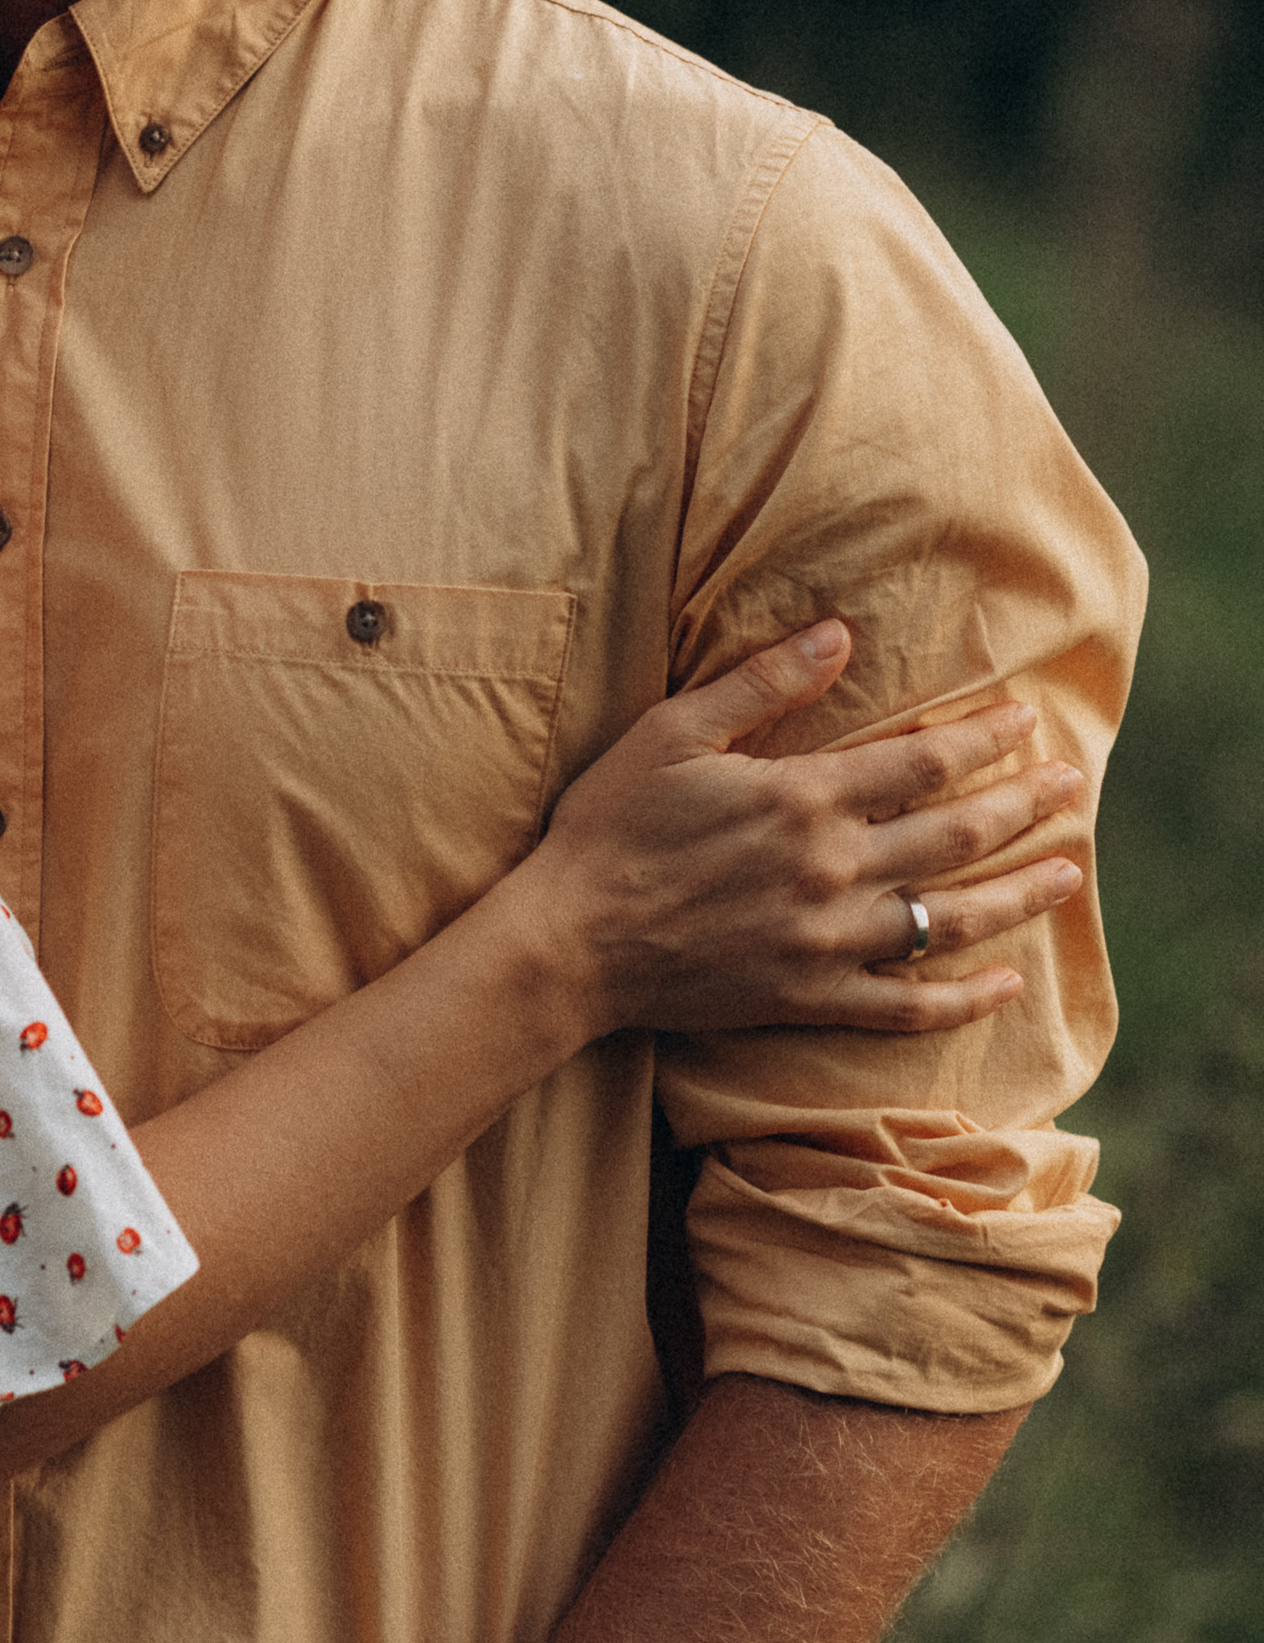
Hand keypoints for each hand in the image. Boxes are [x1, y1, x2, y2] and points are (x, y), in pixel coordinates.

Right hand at [520, 620, 1084, 1038]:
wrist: (568, 942)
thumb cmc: (610, 827)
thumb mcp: (673, 733)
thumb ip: (762, 685)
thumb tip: (841, 635)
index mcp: (803, 799)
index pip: (922, 760)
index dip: (983, 737)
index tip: (1026, 720)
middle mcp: (831, 870)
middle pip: (955, 835)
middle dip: (1023, 805)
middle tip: (1074, 785)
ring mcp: (826, 943)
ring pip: (949, 918)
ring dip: (1018, 894)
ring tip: (1069, 872)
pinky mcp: (808, 999)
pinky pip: (906, 1007)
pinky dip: (963, 1000)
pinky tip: (1006, 983)